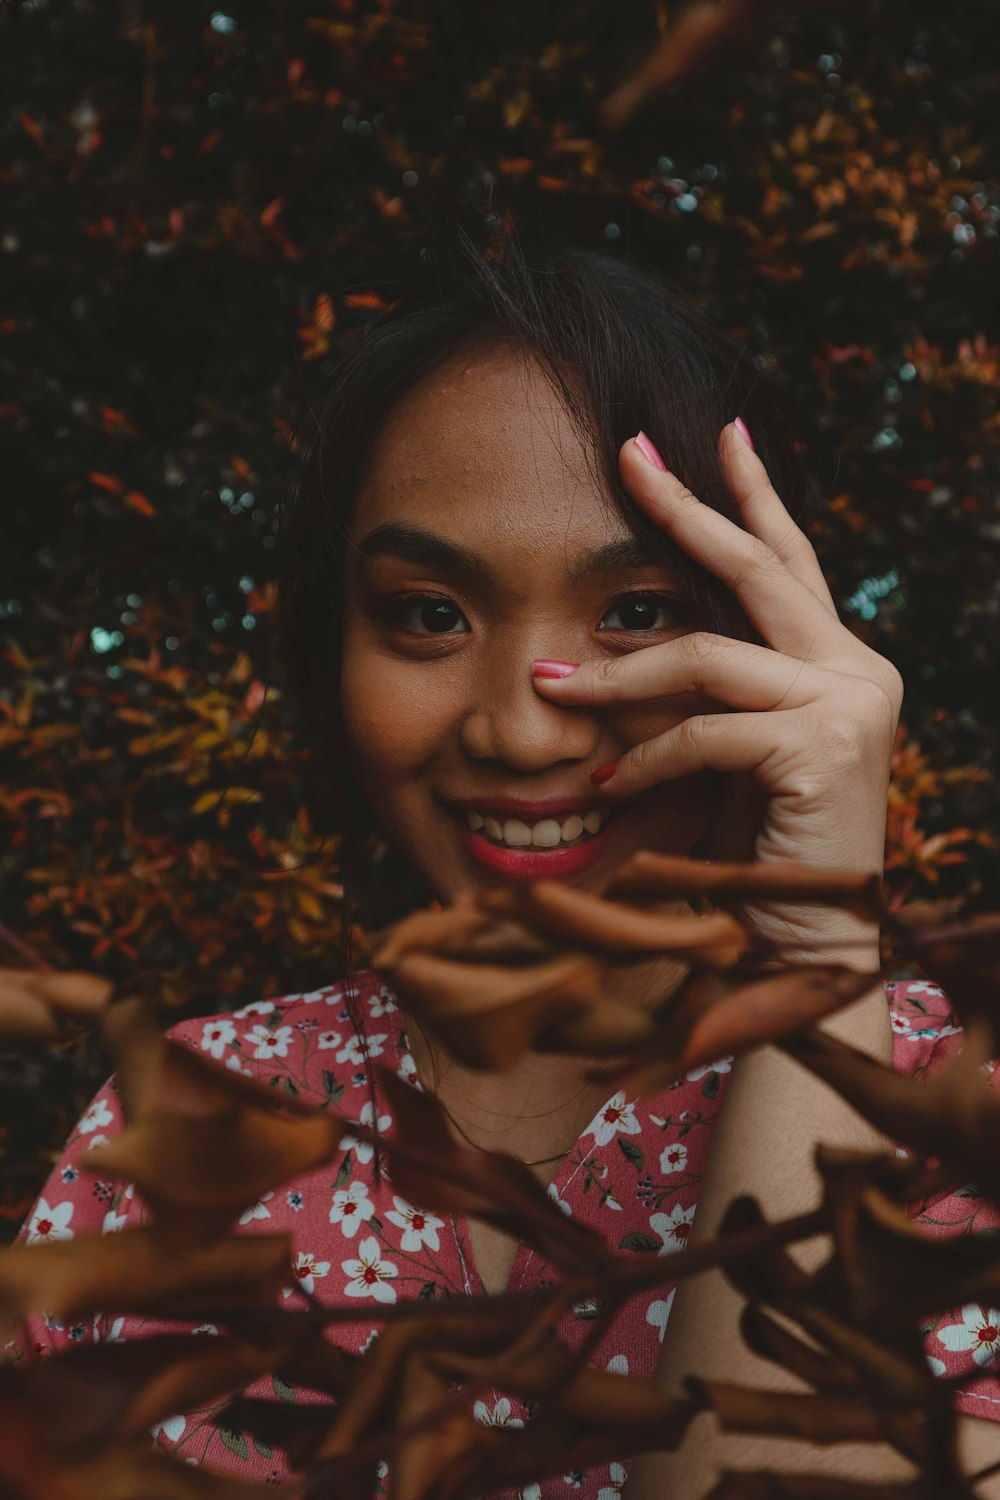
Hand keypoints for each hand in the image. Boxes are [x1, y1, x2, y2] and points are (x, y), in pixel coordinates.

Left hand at [533, 422, 902, 966]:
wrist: (806, 950)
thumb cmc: (761, 855)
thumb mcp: (732, 756)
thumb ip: (710, 695)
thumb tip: (635, 643)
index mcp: (839, 664)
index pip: (789, 564)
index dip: (752, 496)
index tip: (719, 433)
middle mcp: (857, 670)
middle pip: (759, 568)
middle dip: (689, 506)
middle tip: (630, 453)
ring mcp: (849, 705)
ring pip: (709, 656)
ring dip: (619, 673)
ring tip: (553, 686)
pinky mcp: (825, 748)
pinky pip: (703, 731)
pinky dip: (643, 756)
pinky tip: (607, 785)